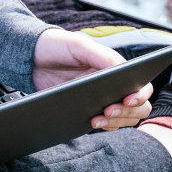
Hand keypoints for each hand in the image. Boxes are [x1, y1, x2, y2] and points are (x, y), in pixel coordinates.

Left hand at [32, 27, 152, 130]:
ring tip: (97, 120)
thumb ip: (102, 55)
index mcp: (115, 68)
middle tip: (108, 110)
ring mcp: (101, 99)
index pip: (141, 86)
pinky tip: (91, 122)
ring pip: (124, 118)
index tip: (127, 100)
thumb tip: (123, 69)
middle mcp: (113, 85)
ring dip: (116, 122)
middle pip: (138, 107)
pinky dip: (103, 126)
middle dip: (128, 112)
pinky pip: (105, 123)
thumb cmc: (55, 46)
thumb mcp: (78, 45)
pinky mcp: (88, 110)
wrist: (29, 58)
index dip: (140, 95)